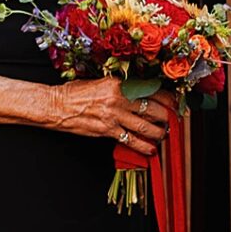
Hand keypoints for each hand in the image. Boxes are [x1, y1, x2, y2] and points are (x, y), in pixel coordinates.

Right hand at [45, 80, 171, 154]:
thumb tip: (141, 90)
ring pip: (145, 126)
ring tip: (163, 134)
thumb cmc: (76, 92)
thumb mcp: (101, 82)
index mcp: (119, 83)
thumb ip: (121, 86)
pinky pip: (130, 140)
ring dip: (158, 132)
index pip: (151, 90)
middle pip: (153, 108)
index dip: (167, 98)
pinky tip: (150, 149)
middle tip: (172, 120)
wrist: (56, 105)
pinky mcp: (107, 130)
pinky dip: (143, 146)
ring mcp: (113, 115)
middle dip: (166, 116)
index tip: (175, 103)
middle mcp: (119, 98)